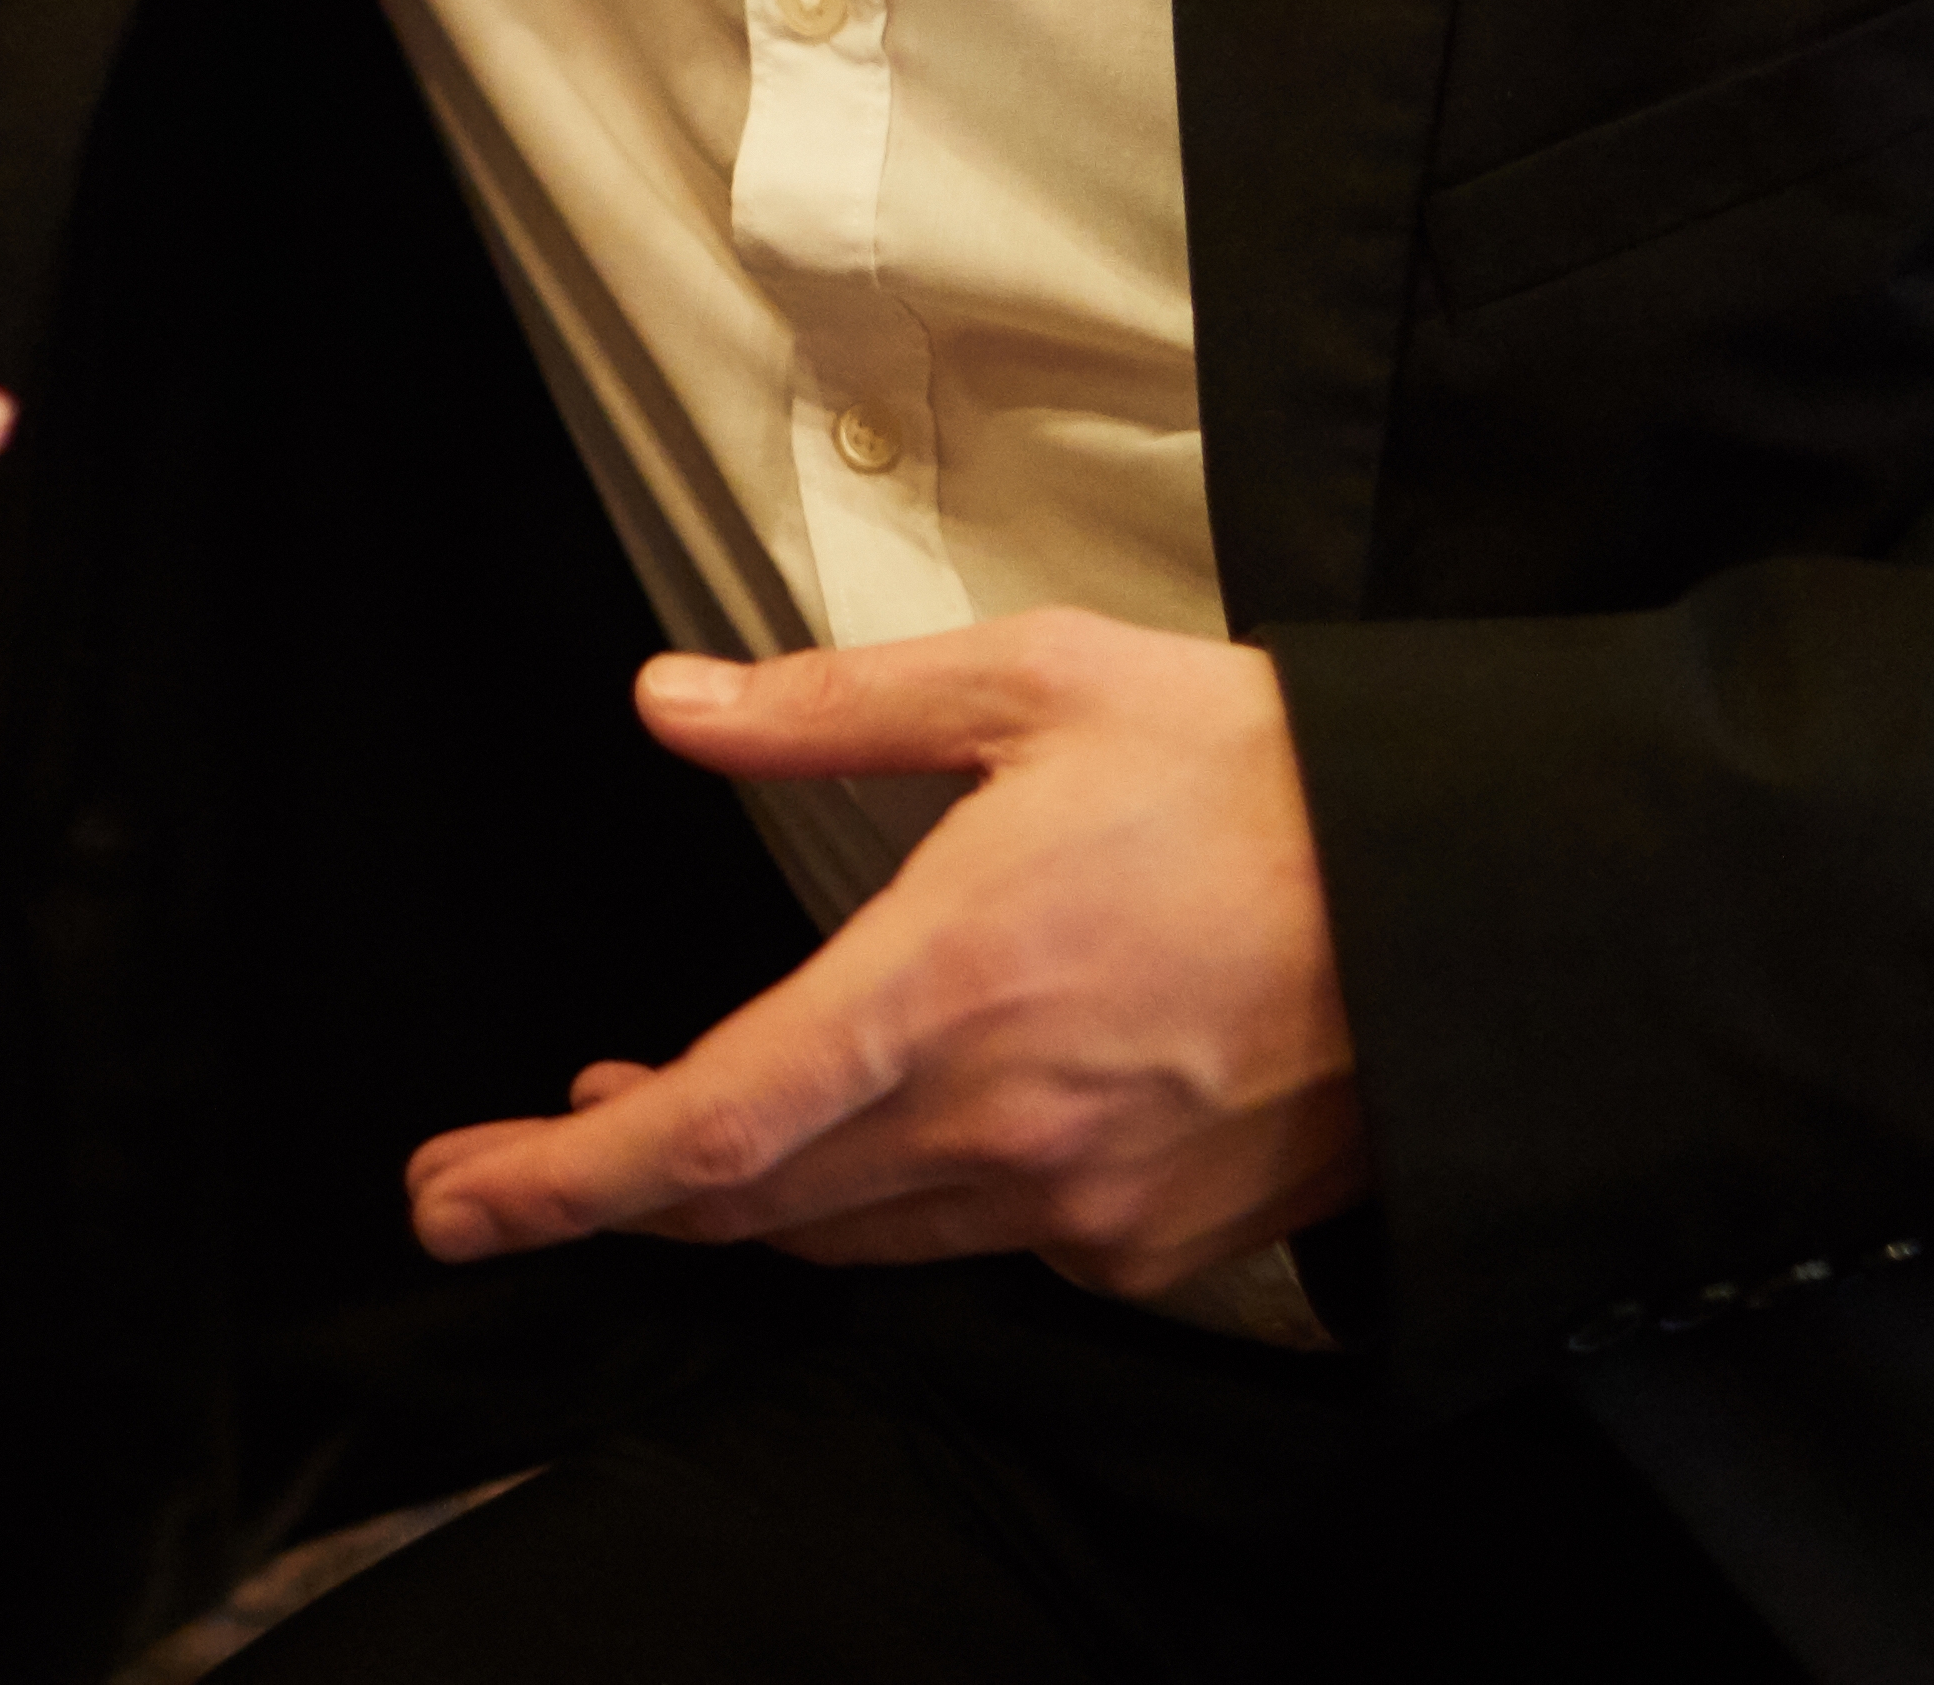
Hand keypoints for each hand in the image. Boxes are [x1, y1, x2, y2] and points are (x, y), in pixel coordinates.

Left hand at [403, 612, 1362, 1302]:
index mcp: (946, 987)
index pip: (710, 1128)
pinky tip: (883, 1128)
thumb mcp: (1033, 684)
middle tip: (518, 1160)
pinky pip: (981, 1242)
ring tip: (662, 1123)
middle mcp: (1001, 1126)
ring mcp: (1083, 1204)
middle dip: (615, 1188)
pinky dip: (898, 1198)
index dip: (560, 1182)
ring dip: (744, 1191)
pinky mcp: (1155, 1248)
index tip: (454, 1197)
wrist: (1479, 902)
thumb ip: (827, 706)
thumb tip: (669, 702)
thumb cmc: (1262, 775)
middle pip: (754, 1204)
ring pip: (855, 1234)